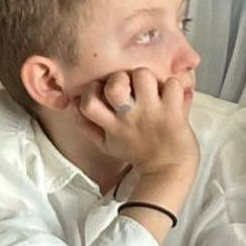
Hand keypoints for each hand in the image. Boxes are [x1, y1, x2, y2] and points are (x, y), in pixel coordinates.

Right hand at [78, 66, 198, 180]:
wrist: (168, 168)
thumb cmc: (137, 151)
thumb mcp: (106, 144)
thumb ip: (87, 126)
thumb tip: (72, 103)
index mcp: (111, 126)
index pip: (88, 103)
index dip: (92, 90)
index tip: (103, 90)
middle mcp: (129, 119)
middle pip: (115, 86)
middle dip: (120, 77)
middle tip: (130, 85)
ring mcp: (152, 113)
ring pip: (143, 76)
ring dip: (147, 76)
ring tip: (151, 87)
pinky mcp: (174, 112)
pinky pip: (172, 85)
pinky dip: (173, 86)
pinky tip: (170, 95)